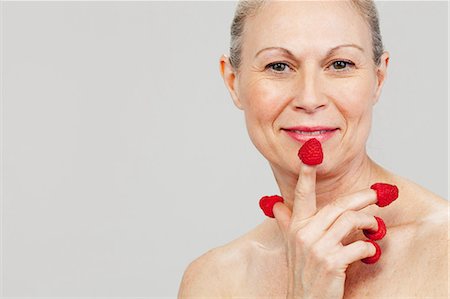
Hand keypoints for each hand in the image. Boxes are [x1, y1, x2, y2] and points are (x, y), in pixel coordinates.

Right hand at [272, 160, 381, 298]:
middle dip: (361, 197)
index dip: (306, 175)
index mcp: (295, 227)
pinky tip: (369, 252)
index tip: (311, 156)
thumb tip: (276, 205)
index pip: (302, 196)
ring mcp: (318, 248)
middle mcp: (304, 234)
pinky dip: (370, 248)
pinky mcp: (332, 262)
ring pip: (350, 221)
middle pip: (337, 206)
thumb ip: (285, 222)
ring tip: (374, 226)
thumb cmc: (302, 272)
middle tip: (377, 193)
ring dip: (368, 222)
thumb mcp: (291, 245)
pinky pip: (360, 246)